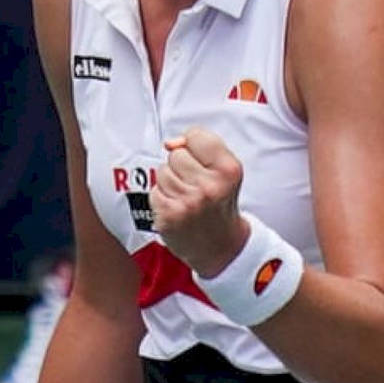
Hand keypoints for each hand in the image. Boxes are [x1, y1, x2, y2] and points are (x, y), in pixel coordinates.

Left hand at [152, 127, 248, 277]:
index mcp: (228, 170)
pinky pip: (155, 191)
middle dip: (182, 167)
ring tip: (186, 198)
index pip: (196, 136)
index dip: (194, 147)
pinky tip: (177, 209)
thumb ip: (202, 146)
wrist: (220, 246)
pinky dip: (163, 199)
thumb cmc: (219, 203)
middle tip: (195, 187)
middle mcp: (209, 186)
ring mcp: (188, 203)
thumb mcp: (224, 170)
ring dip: (170, 183)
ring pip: (163, 172)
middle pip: (176, 154)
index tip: (203, 164)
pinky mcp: (169, 216)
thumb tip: (169, 143)